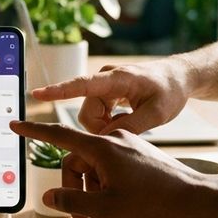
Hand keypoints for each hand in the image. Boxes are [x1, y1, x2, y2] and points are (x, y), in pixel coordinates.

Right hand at [10, 120, 217, 217]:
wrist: (196, 199)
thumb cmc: (153, 203)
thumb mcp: (106, 209)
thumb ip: (72, 202)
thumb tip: (49, 198)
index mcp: (101, 147)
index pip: (59, 135)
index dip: (34, 132)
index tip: (16, 125)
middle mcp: (113, 140)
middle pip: (77, 160)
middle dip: (74, 188)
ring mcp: (127, 146)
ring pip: (95, 166)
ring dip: (92, 190)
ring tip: (106, 216)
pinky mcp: (139, 154)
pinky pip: (111, 166)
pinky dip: (107, 185)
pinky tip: (120, 207)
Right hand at [31, 58, 193, 134]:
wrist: (180, 77)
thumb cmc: (171, 91)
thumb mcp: (158, 114)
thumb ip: (131, 127)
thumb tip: (105, 139)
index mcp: (117, 79)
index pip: (82, 84)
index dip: (58, 91)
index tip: (37, 93)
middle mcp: (107, 78)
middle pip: (87, 112)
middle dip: (101, 128)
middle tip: (125, 133)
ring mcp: (106, 85)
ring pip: (91, 115)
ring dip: (106, 126)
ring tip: (130, 124)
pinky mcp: (108, 92)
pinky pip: (98, 113)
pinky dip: (109, 122)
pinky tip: (127, 120)